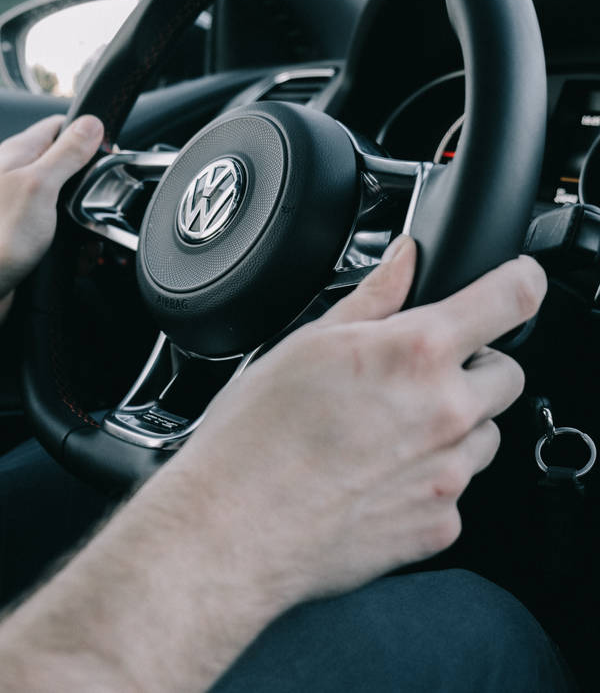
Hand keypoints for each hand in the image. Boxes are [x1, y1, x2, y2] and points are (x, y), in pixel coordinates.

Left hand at [0, 114, 103, 318]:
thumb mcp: (39, 186)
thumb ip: (67, 154)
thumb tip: (92, 124)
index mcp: (17, 155)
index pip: (58, 127)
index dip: (86, 134)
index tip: (106, 152)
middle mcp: (17, 178)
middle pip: (67, 166)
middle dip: (90, 186)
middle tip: (99, 202)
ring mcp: (22, 209)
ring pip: (68, 205)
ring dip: (85, 222)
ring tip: (89, 239)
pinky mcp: (26, 237)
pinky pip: (61, 235)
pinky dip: (75, 246)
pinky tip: (77, 257)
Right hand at [186, 236, 546, 605]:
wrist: (234, 527)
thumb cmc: (257, 436)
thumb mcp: (308, 343)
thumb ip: (373, 297)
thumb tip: (404, 260)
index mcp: (415, 353)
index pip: (512, 298)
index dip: (520, 282)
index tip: (516, 284)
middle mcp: (445, 411)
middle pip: (507, 374)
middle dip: (475, 368)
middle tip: (418, 378)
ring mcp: (448, 473)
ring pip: (486, 435)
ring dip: (455, 427)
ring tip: (389, 433)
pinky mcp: (439, 524)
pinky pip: (457, 491)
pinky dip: (430, 480)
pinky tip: (379, 477)